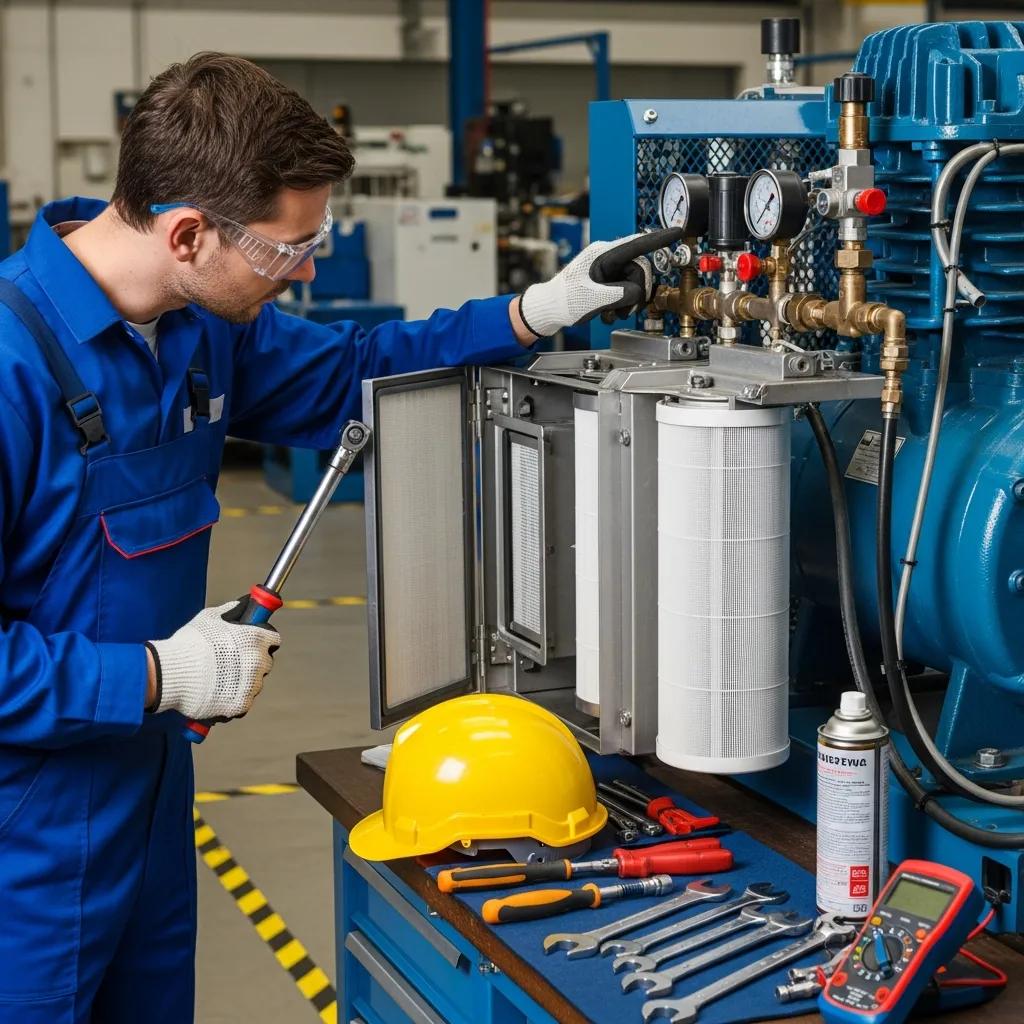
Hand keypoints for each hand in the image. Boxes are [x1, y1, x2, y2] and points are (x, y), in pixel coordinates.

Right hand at [145, 600, 279, 720]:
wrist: (172, 673)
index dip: (263, 641)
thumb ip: (231, 611)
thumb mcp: (210, 617)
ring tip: (220, 680)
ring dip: (244, 682)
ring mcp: (251, 685)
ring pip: (255, 683)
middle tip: (231, 663)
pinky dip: (234, 699)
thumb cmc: (189, 643)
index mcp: (255, 638)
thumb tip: (243, 605)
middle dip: (252, 662)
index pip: (273, 639)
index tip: (254, 644)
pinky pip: (244, 701)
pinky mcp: (241, 704)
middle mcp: (258, 661)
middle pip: (265, 662)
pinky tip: (219, 693)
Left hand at [518, 228, 683, 337]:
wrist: (550, 309)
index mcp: (603, 254)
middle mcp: (607, 257)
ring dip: (627, 303)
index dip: (660, 238)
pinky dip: (621, 304)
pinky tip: (607, 312)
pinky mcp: (608, 279)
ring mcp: (607, 268)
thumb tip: (638, 292)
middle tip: (623, 310)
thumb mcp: (594, 299)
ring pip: (635, 282)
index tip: (678, 231)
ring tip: (610, 313)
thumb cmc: (564, 301)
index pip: (637, 244)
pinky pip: (626, 289)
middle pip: (640, 270)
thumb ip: (620, 294)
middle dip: (636, 293)